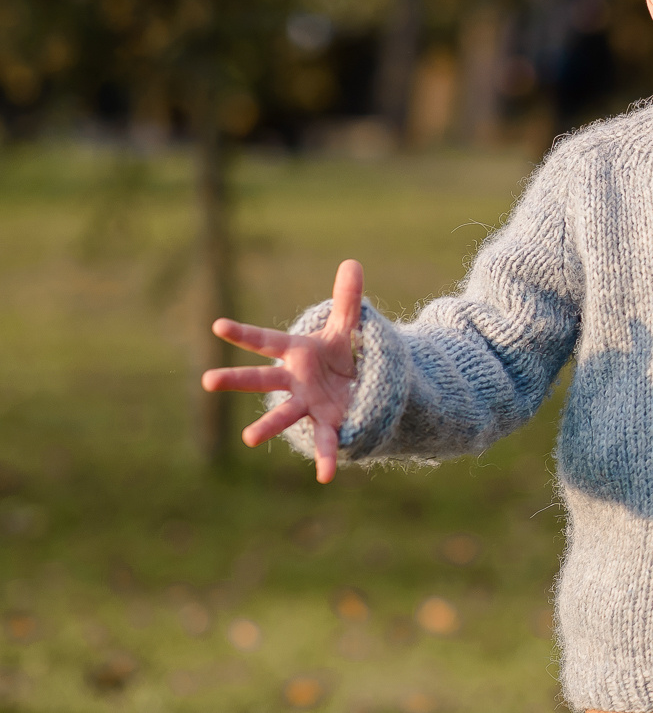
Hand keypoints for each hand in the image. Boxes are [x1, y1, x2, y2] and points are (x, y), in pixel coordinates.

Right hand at [202, 258, 364, 482]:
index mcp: (295, 353)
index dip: (243, 333)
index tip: (218, 325)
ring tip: (249, 439)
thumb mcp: (347, 326)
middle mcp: (294, 381)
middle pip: (261, 379)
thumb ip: (348, 298)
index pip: (265, 340)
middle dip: (235, 379)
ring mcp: (307, 404)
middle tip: (207, 380)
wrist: (359, 385)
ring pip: (283, 415)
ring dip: (267, 426)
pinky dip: (326, 458)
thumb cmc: (342, 355)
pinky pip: (325, 442)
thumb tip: (352, 262)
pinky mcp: (327, 423)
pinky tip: (326, 476)